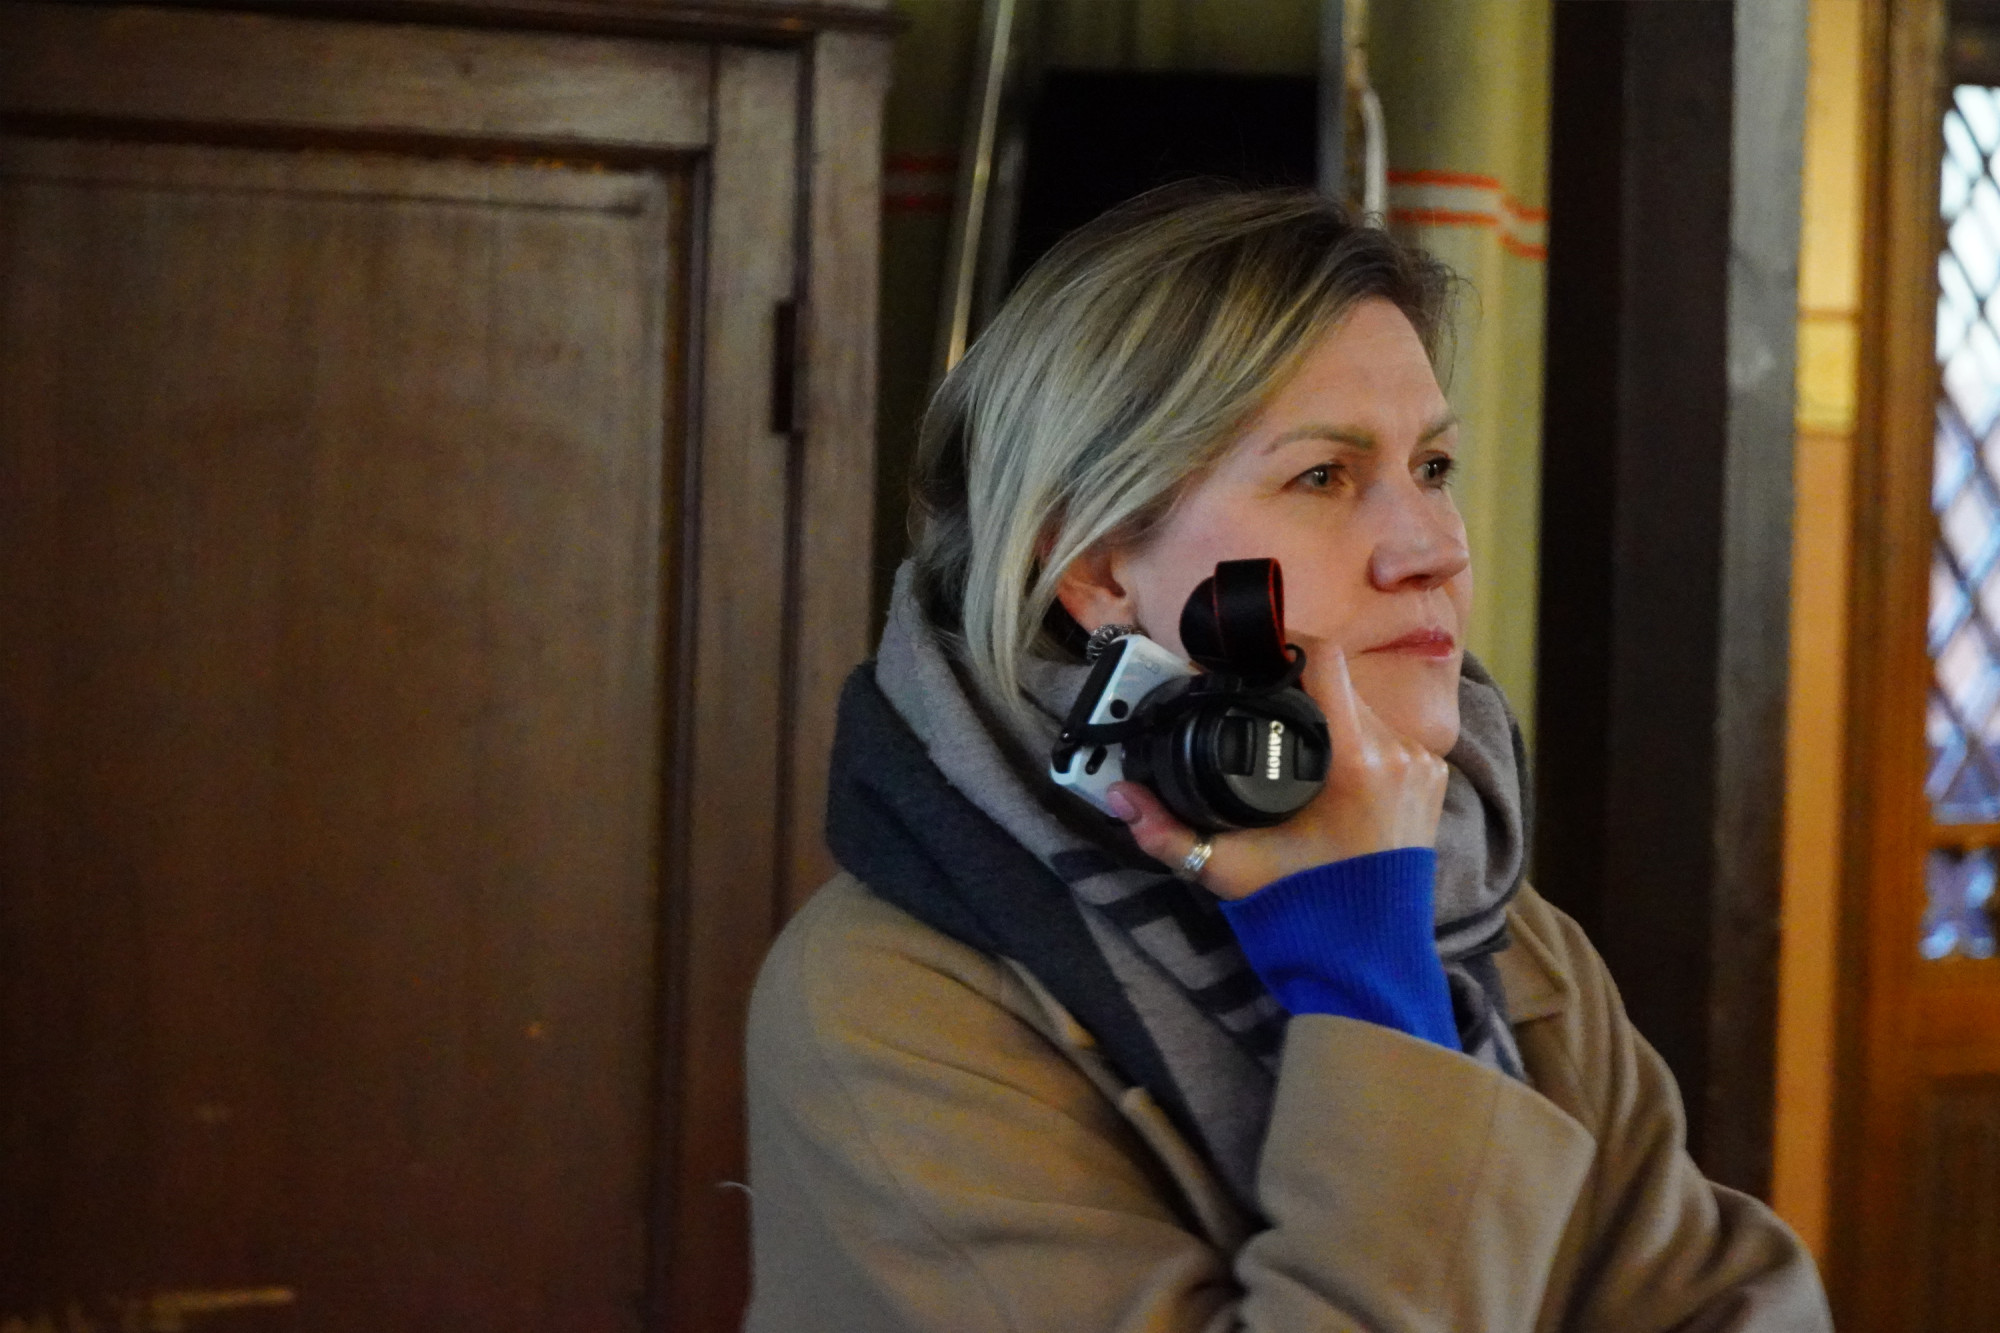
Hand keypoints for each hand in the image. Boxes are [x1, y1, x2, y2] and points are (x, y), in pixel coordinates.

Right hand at [1106, 643, 1448, 900]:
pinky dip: (1356, 742)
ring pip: (1364, 708)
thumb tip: (1120, 796)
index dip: (1284, 643)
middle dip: (1297, 688)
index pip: (1325, 660)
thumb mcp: (1226, 868)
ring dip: (1328, 716)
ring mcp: (1421, 766)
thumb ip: (1167, 831)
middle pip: (1340, 683)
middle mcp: (1397, 753)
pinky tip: (1331, 769)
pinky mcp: (1432, 780)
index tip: (1251, 654)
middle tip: (1261, 705)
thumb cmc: (1299, 908)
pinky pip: (1389, 736)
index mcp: (1355, 762)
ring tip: (1293, 743)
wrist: (1364, 956)